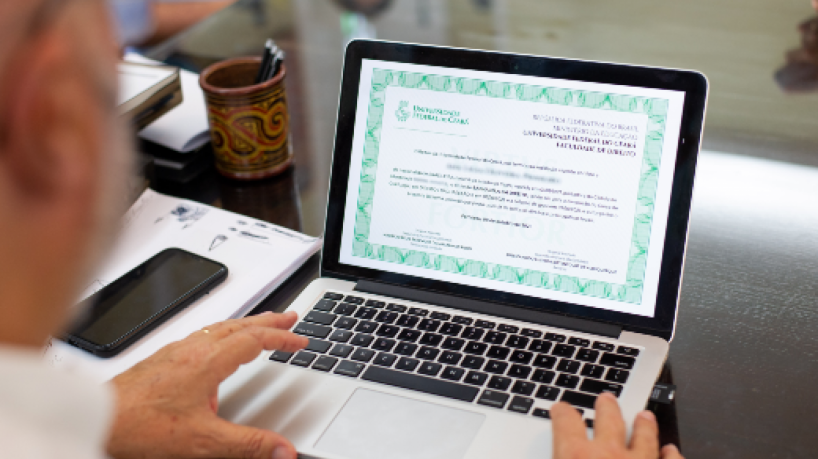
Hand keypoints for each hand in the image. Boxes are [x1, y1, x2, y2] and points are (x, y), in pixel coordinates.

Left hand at [107, 311, 307, 458]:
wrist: (96, 420)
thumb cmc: (140, 426)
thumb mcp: (204, 442)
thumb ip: (249, 445)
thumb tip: (283, 450)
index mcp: (208, 361)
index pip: (255, 339)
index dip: (282, 337)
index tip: (301, 339)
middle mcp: (192, 349)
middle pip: (239, 324)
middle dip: (268, 319)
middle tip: (289, 316)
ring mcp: (175, 352)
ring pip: (219, 327)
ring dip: (245, 323)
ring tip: (259, 326)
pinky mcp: (162, 360)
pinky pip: (201, 335)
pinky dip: (222, 333)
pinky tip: (216, 348)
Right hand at [551, 392, 682, 458]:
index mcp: (575, 456)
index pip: (565, 423)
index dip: (562, 413)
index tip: (560, 408)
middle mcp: (609, 455)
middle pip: (609, 421)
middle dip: (608, 408)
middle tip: (607, 399)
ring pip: (645, 438)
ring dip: (644, 426)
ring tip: (644, 416)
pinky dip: (672, 456)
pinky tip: (672, 451)